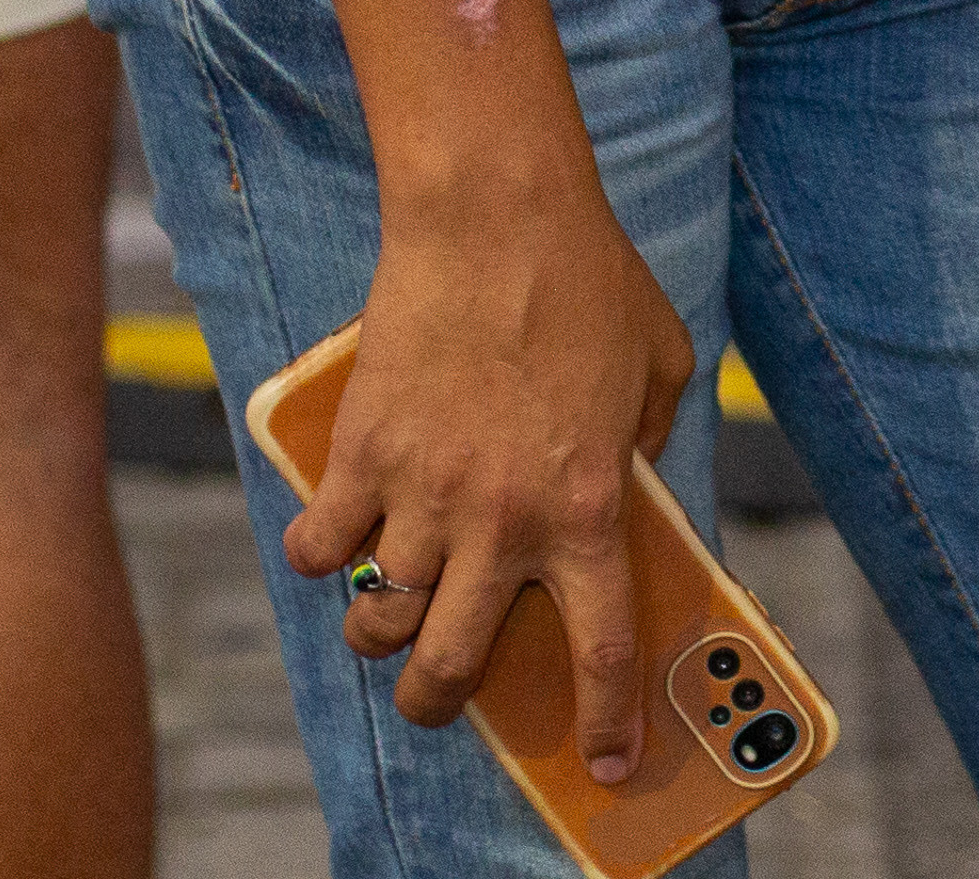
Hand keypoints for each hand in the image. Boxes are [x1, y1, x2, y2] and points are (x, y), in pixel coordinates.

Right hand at [281, 163, 700, 774]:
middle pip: (450, 667)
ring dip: (375, 634)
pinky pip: (318, 544)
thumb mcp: (661, 365)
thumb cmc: (589, 278)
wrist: (495, 216)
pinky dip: (317, 554)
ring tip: (381, 619)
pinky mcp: (363, 456)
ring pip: (377, 620)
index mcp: (589, 510)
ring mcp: (424, 495)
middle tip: (437, 701)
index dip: (606, 721)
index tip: (607, 761)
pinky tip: (330, 539)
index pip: (601, 651)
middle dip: (438, 707)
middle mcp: (502, 523)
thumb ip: (650, 440)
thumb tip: (628, 482)